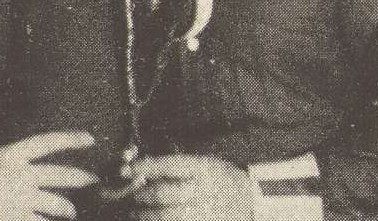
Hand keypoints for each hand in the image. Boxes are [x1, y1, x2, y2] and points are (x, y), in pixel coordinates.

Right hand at [0, 131, 96, 220]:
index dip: (70, 139)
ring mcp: (21, 199)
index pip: (47, 142)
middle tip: (94, 180)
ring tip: (71, 212)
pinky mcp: (20, 219)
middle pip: (60, 174)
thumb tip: (25, 161)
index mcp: (10, 155)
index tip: (89, 139)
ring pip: (57, 203)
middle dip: (81, 177)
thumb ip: (9, 161)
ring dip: (67, 209)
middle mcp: (20, 175)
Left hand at [126, 153, 251, 220]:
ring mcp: (206, 214)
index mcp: (204, 169)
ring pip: (168, 217)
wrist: (252, 201)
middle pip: (164, 194)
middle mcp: (204, 191)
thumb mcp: (205, 163)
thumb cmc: (222, 178)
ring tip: (136, 213)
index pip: (169, 165)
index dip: (144, 168)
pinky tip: (152, 220)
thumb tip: (142, 170)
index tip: (125, 170)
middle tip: (132, 197)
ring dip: (147, 216)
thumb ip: (176, 166)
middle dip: (142, 196)